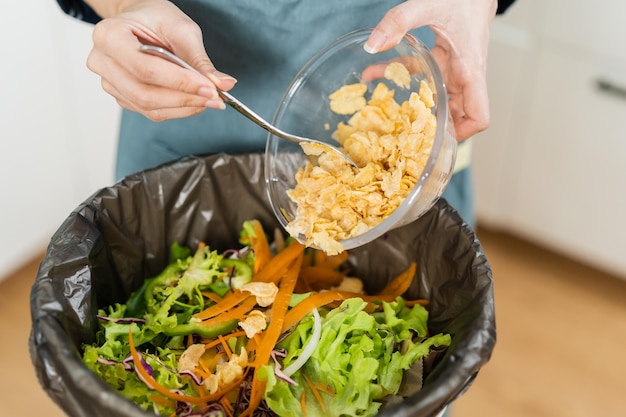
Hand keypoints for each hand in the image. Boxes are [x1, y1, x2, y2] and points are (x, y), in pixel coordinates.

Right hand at [85, 0, 235, 120]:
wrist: (140, 20)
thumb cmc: (155, 19)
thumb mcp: (181, 29)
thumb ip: (200, 59)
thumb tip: (223, 84)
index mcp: (109, 36)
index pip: (146, 69)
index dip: (180, 83)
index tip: (210, 88)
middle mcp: (102, 62)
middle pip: (145, 94)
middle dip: (184, 99)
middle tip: (215, 98)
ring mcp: (109, 82)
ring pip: (148, 107)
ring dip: (184, 107)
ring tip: (209, 99)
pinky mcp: (122, 96)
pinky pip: (150, 111)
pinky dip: (177, 110)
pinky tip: (194, 101)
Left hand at [365, 0, 497, 140]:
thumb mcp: (428, 4)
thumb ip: (398, 22)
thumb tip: (372, 44)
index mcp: (471, 69)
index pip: (479, 117)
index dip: (462, 134)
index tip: (437, 138)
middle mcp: (466, 73)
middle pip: (457, 115)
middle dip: (431, 127)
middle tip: (402, 136)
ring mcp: (456, 66)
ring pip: (437, 96)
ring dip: (411, 103)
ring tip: (382, 111)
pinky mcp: (445, 56)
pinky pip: (424, 73)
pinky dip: (401, 74)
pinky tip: (374, 72)